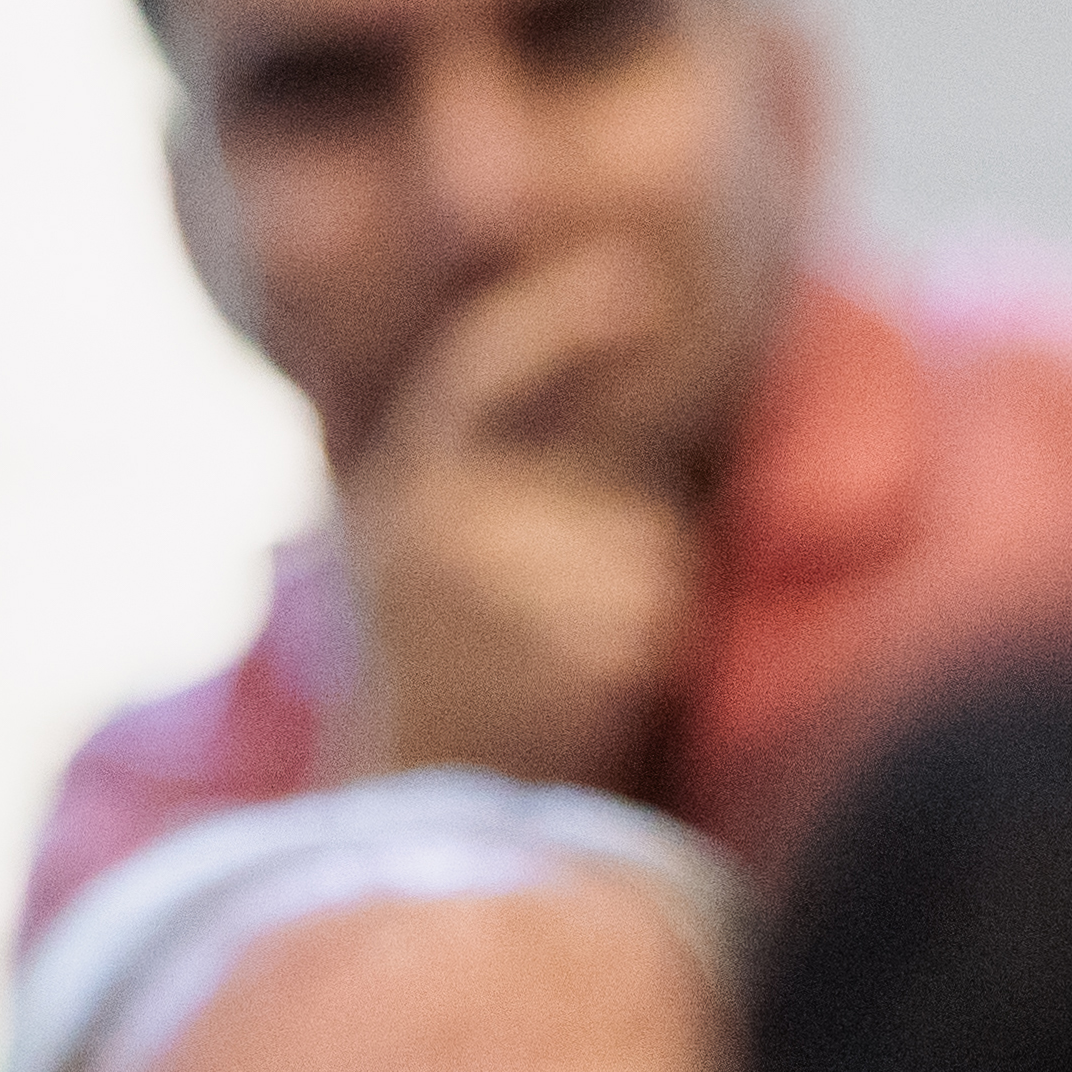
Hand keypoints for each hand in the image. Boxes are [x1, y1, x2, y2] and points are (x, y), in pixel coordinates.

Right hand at [323, 243, 705, 790]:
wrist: (417, 784)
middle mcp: (437, 518)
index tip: (639, 287)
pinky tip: (578, 689)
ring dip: (640, 611)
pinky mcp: (549, 647)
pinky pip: (661, 623)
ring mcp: (492, 583)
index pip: (484, 373)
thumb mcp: (430, 542)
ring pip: (653, 561)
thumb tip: (506, 360)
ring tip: (554, 658)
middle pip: (628, 501)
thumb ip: (484, 464)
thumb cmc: (448, 659)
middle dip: (633, 555)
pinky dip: (649, 659)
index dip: (560, 322)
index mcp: (411, 481)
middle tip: (553, 624)